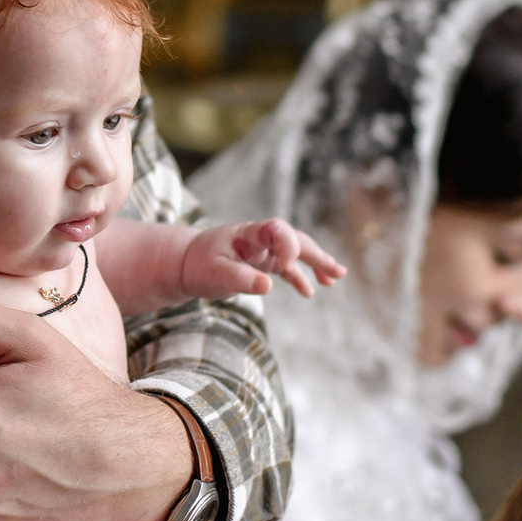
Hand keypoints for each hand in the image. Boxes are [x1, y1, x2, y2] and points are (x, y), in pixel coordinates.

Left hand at [181, 219, 345, 300]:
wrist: (185, 263)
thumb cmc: (198, 265)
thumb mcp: (215, 274)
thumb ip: (240, 278)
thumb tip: (267, 286)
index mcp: (247, 234)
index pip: (276, 229)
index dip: (287, 244)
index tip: (288, 264)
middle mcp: (259, 239)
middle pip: (294, 240)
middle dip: (315, 254)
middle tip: (336, 270)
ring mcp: (263, 250)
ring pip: (296, 252)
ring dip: (316, 263)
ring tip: (335, 276)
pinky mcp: (262, 263)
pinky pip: (287, 267)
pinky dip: (300, 277)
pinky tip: (310, 291)